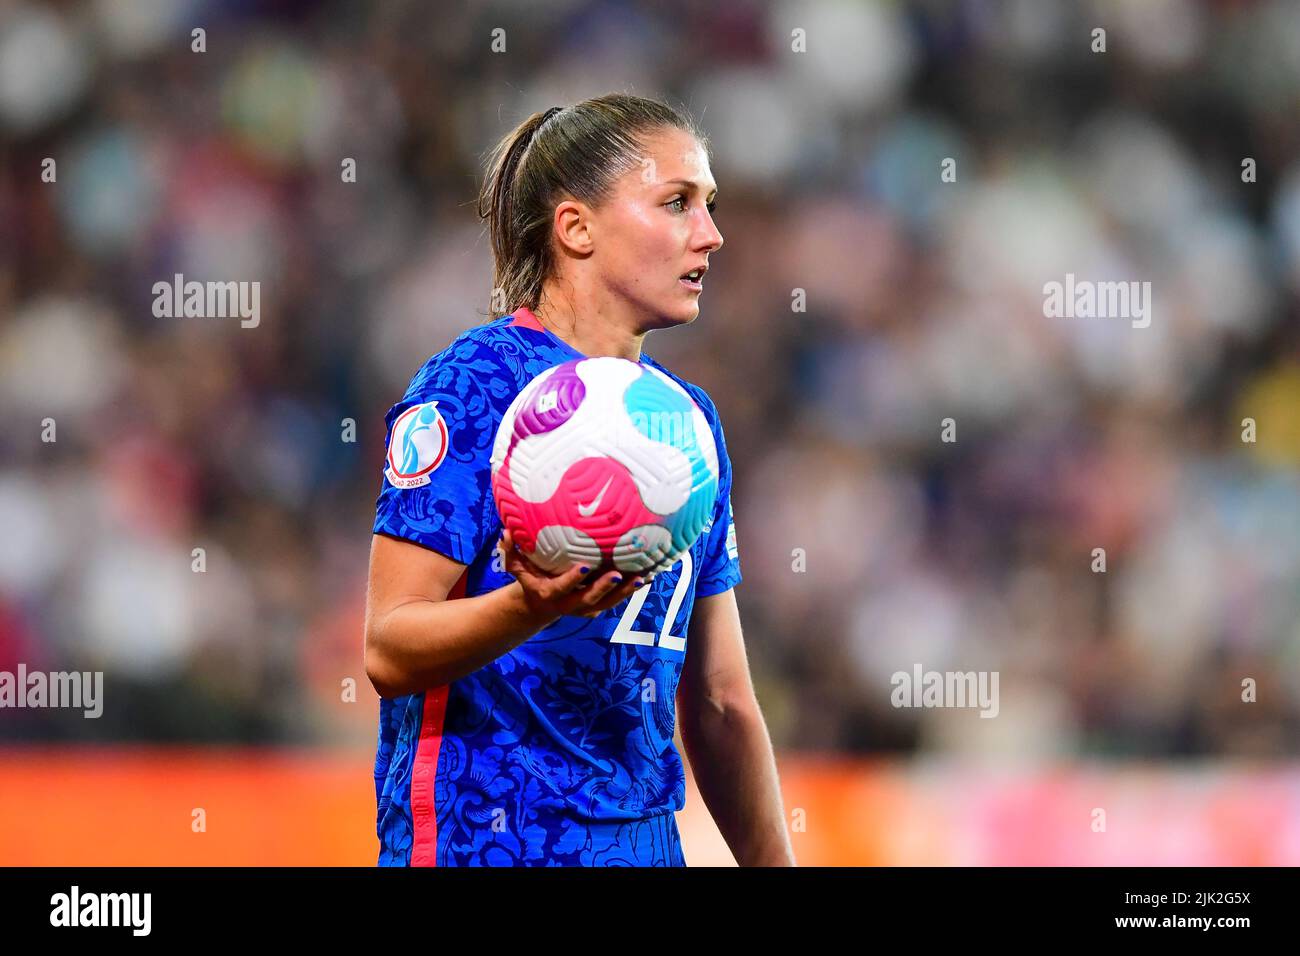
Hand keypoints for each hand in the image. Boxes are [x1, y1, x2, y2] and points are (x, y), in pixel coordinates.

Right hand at [499, 528, 647, 619]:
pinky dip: (632, 590)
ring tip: (641, 577)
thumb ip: (511, 551)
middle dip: (604, 588)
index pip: (561, 588)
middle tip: (618, 574)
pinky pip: (618, 599)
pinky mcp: (599, 606)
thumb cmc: (530, 577)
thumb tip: (507, 531)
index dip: (572, 579)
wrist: (539, 605)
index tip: (584, 566)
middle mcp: (570, 604)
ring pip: (608, 603)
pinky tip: (650, 575)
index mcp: (550, 594)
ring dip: (625, 592)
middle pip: (589, 599)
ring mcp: (586, 607)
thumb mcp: (516, 566)